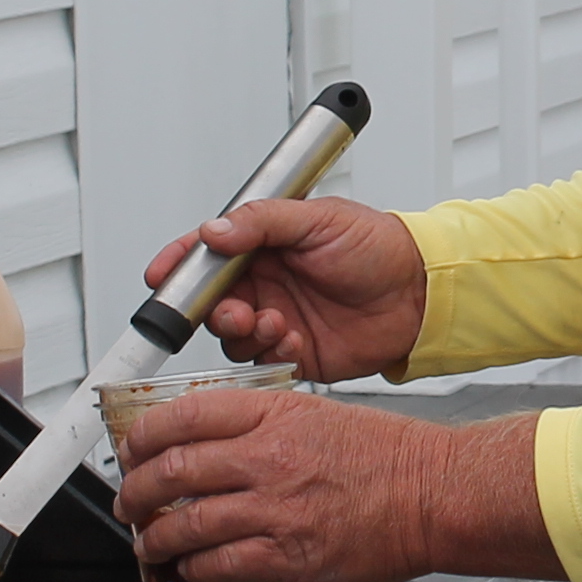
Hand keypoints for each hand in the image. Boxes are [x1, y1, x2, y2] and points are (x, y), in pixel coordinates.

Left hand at [111, 388, 557, 581]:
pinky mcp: (290, 553)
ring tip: (150, 542)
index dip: (145, 435)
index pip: (184, 415)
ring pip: (188, 523)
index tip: (134, 449)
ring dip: (157, 537)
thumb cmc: (390, 456)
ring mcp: (277, 507)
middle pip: (173, 470)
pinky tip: (192, 567)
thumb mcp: (318, 413)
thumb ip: (263, 422)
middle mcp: (268, 457)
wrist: (437, 494)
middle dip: (137, 490)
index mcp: (273, 414)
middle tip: (130, 500)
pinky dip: (195, 568)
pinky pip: (221, 563)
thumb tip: (213, 439)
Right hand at [141, 196, 427, 382]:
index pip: (206, 254)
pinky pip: (260, 362)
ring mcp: (276, 319)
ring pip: (230, 337)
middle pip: (210, 302)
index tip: (161, 275)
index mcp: (263, 245)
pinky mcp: (292, 353)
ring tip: (275, 322)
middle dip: (213, 311)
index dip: (179, 265)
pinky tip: (293, 339)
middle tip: (235, 311)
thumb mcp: (319, 219)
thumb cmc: (379, 247)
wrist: (420, 293)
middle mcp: (264, 283)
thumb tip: (215, 230)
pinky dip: (269, 353)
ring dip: (244, 332)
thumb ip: (262, 222)